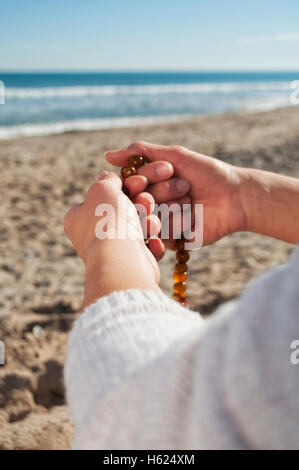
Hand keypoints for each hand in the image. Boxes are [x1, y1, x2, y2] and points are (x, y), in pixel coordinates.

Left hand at [64, 171, 160, 307]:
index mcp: (77, 218)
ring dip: (148, 224)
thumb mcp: (103, 188)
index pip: (99, 198)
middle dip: (139, 206)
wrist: (122, 260)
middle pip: (121, 213)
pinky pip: (146, 250)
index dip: (119, 190)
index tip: (136, 184)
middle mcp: (91, 237)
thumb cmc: (109, 221)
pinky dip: (153, 245)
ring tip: (152, 225)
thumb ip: (107, 180)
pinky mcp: (130, 266)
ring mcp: (111, 253)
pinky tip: (154, 242)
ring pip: (137, 230)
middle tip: (147, 202)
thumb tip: (105, 175)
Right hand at [106, 141, 246, 247]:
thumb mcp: (174, 155)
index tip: (164, 172)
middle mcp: (153, 205)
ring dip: (173, 206)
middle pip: (138, 203)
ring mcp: (162, 223)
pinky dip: (178, 221)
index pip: (130, 185)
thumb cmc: (207, 172)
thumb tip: (107, 155)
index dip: (141, 180)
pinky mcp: (172, 240)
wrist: (236, 196)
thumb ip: (141, 152)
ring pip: (149, 218)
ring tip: (192, 200)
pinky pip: (161, 234)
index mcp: (150, 186)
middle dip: (162, 192)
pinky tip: (194, 216)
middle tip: (185, 186)